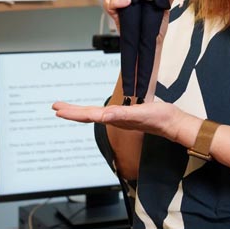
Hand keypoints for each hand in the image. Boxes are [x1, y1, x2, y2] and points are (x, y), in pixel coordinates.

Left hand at [52, 100, 189, 143]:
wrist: (173, 123)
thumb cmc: (160, 118)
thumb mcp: (142, 113)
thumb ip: (122, 114)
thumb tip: (104, 115)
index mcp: (116, 118)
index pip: (90, 115)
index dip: (73, 112)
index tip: (58, 109)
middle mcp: (116, 119)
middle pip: (89, 116)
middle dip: (72, 112)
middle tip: (56, 106)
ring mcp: (121, 118)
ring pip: (96, 115)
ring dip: (81, 112)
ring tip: (69, 109)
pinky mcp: (128, 116)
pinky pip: (107, 114)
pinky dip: (96, 112)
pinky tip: (95, 112)